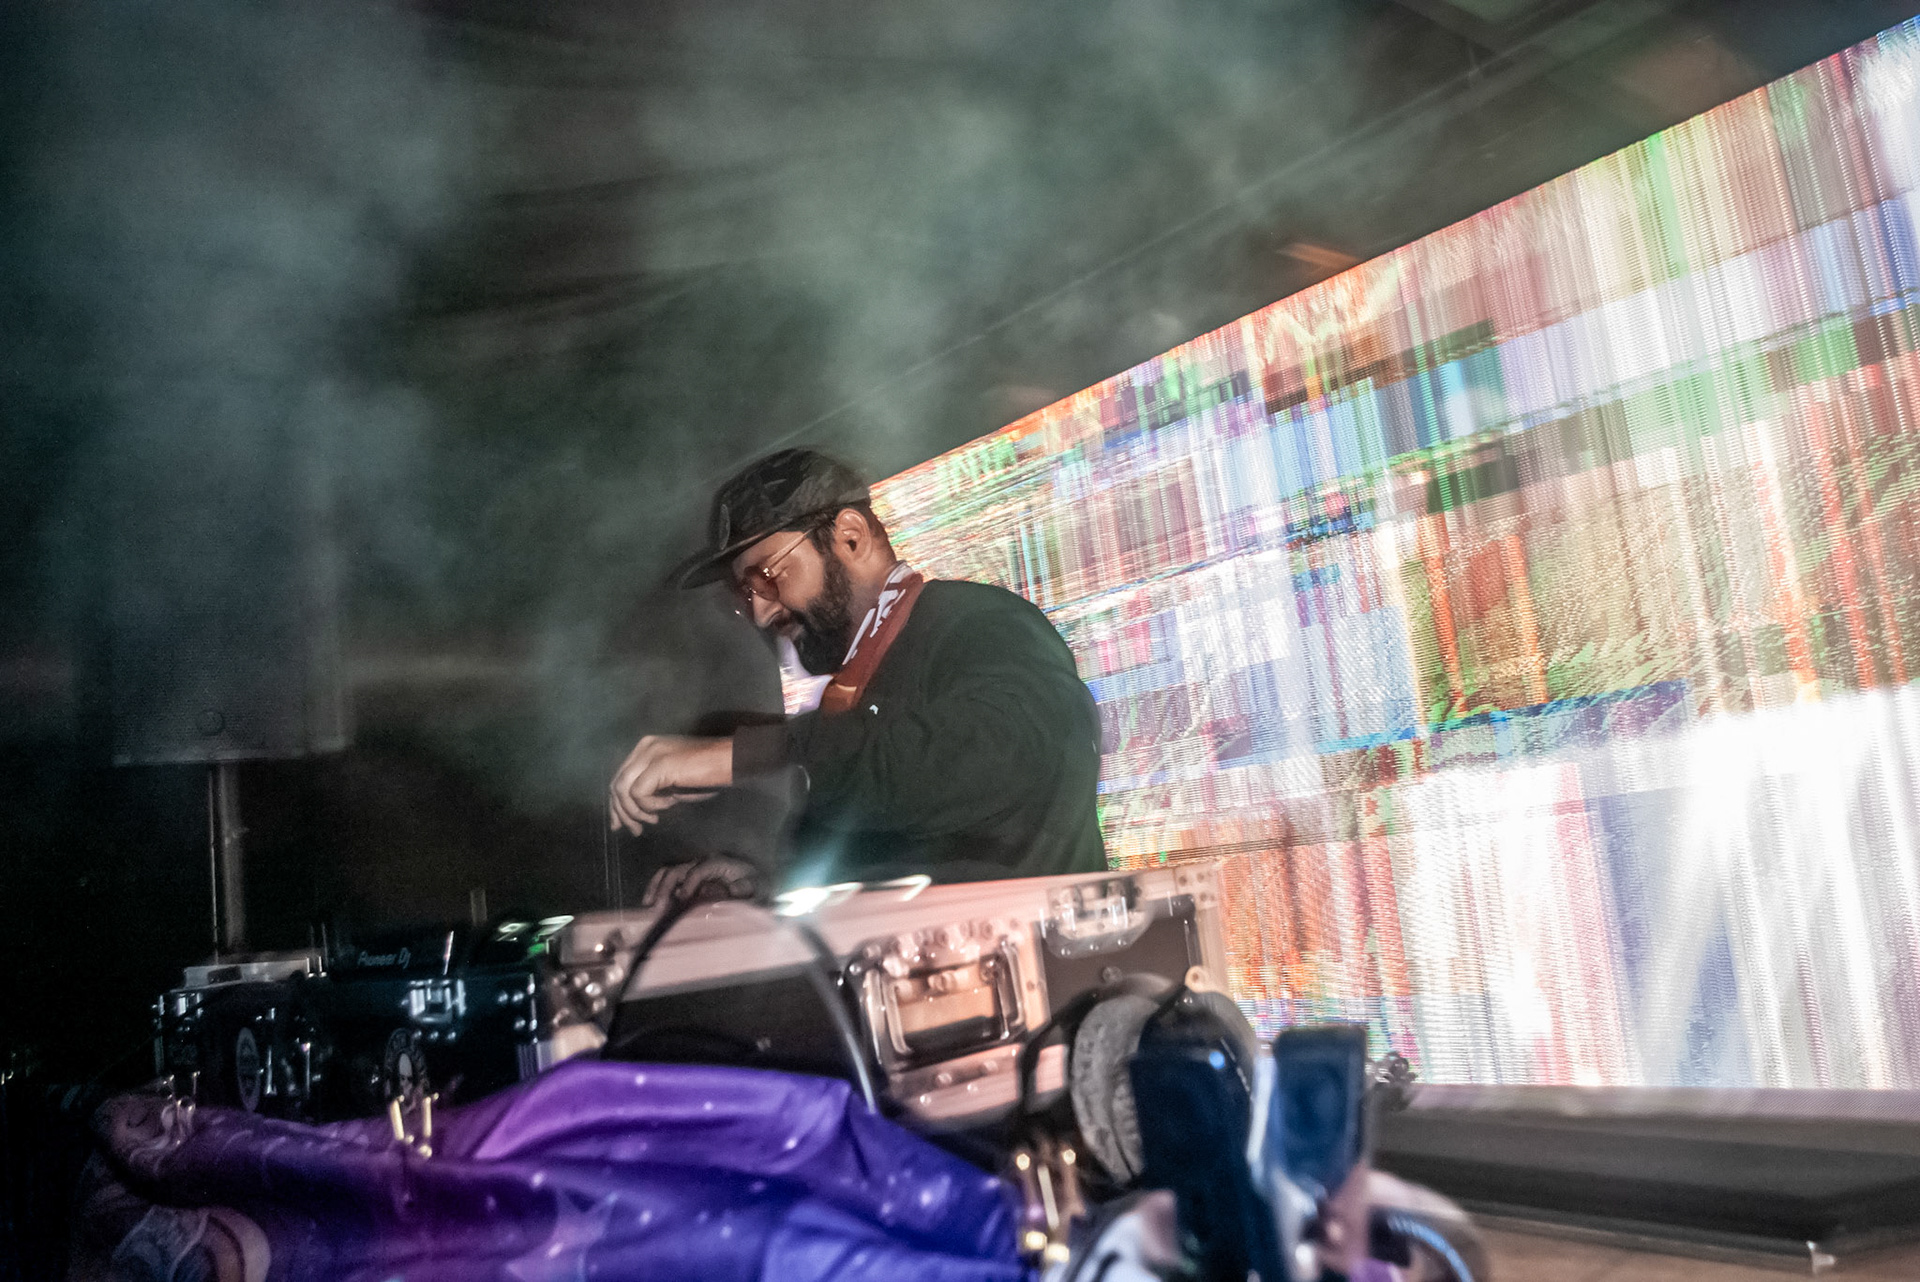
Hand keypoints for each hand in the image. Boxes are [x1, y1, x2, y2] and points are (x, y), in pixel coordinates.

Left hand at [608, 735, 732, 833]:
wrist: (730, 760)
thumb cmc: (708, 772)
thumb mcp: (673, 780)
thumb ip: (652, 788)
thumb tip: (635, 810)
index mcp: (645, 747)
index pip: (619, 777)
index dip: (617, 804)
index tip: (621, 825)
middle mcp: (644, 747)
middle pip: (616, 784)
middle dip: (621, 812)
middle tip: (633, 830)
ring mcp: (650, 754)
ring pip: (623, 790)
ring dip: (635, 812)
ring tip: (652, 821)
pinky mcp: (659, 765)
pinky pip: (639, 793)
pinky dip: (650, 805)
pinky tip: (669, 804)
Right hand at [642, 854, 760, 907]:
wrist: (756, 881)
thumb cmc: (756, 885)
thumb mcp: (758, 887)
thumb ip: (747, 888)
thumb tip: (733, 890)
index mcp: (719, 863)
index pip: (699, 870)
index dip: (690, 883)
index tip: (683, 900)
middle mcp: (702, 863)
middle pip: (678, 870)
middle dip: (666, 887)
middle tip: (659, 908)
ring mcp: (693, 868)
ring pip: (669, 872)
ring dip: (657, 887)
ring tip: (649, 906)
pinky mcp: (688, 878)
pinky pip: (669, 879)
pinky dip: (657, 888)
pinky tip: (650, 903)